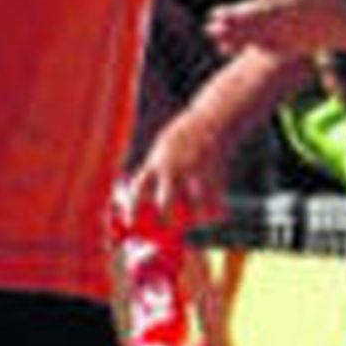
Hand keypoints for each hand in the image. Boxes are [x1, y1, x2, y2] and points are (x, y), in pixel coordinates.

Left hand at [126, 87, 246, 223]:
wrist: (212, 119)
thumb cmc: (183, 134)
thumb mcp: (161, 148)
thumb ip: (152, 170)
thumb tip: (142, 194)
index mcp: (156, 162)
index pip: (138, 190)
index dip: (131, 209)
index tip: (130, 223)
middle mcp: (174, 168)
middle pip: (165, 203)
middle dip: (166, 220)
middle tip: (169, 225)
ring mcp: (195, 173)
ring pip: (195, 209)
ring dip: (195, 219)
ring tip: (196, 220)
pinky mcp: (215, 176)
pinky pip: (215, 204)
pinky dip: (215, 213)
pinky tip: (213, 214)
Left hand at [206, 0, 345, 60]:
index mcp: (292, 5)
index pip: (253, 12)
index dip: (232, 15)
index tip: (214, 16)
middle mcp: (293, 26)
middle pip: (254, 30)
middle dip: (230, 32)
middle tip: (209, 32)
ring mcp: (301, 38)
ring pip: (265, 42)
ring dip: (243, 43)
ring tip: (222, 45)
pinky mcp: (310, 45)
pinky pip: (282, 49)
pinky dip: (264, 48)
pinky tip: (252, 49)